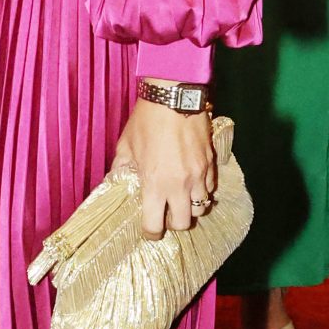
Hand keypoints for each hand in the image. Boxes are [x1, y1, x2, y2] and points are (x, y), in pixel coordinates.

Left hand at [111, 97, 215, 238]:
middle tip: (167, 212)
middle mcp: (179, 185)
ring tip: (182, 197)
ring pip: (202, 207)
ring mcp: (199, 175)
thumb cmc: (146, 120)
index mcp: (154, 184)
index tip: (149, 230)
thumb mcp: (126, 145)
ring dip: (191, 206)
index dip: (151, 232)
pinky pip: (211, 187)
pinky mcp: (211, 163)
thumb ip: (121, 168)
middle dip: (175, 222)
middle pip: (184, 224)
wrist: (174, 96)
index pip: (155, 226)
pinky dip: (203, 189)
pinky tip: (194, 181)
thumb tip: (116, 181)